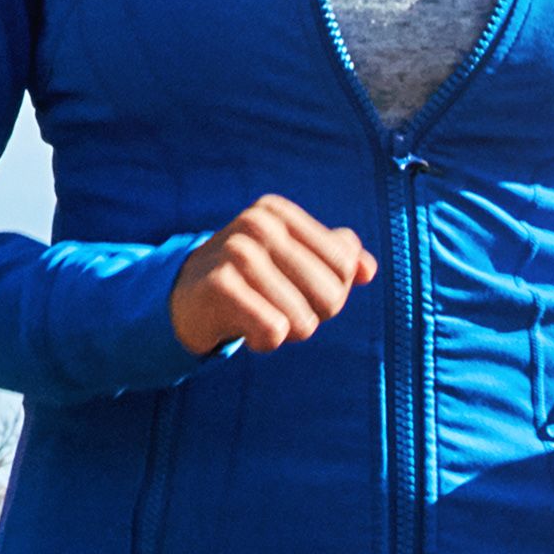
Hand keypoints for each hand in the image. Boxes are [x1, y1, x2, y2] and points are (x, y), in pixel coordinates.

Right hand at [169, 197, 374, 355]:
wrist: (184, 300)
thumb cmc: (250, 281)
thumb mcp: (293, 262)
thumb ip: (338, 259)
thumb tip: (368, 270)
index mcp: (279, 212)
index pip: (344, 267)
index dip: (329, 293)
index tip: (294, 289)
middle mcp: (258, 223)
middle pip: (330, 296)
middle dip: (311, 316)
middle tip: (275, 308)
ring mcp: (237, 252)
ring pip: (303, 321)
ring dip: (285, 332)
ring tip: (256, 316)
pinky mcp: (219, 285)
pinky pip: (274, 331)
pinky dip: (264, 341)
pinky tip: (242, 328)